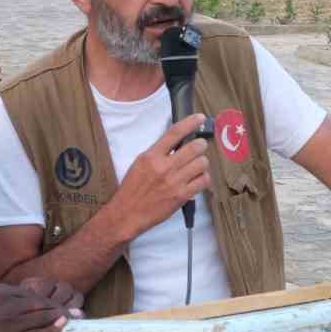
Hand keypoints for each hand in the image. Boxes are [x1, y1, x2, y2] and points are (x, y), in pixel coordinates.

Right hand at [0, 280, 84, 331]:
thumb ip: (3, 302)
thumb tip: (20, 308)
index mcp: (1, 291)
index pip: (32, 293)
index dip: (49, 300)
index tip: (61, 303)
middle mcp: (7, 303)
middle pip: (41, 303)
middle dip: (60, 308)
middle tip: (77, 311)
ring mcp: (9, 321)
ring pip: (41, 318)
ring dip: (60, 319)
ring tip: (75, 320)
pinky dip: (50, 331)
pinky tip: (61, 328)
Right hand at [105, 114, 211, 239]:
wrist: (127, 213)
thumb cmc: (132, 189)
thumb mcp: (140, 164)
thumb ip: (158, 153)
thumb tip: (178, 143)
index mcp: (151, 156)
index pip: (175, 133)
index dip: (190, 122)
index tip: (200, 118)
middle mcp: (164, 167)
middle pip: (194, 147)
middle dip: (201, 146)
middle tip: (199, 147)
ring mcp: (174, 182)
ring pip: (202, 163)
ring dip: (202, 163)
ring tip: (196, 166)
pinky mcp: (181, 196)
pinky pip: (203, 181)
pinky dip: (203, 178)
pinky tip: (197, 179)